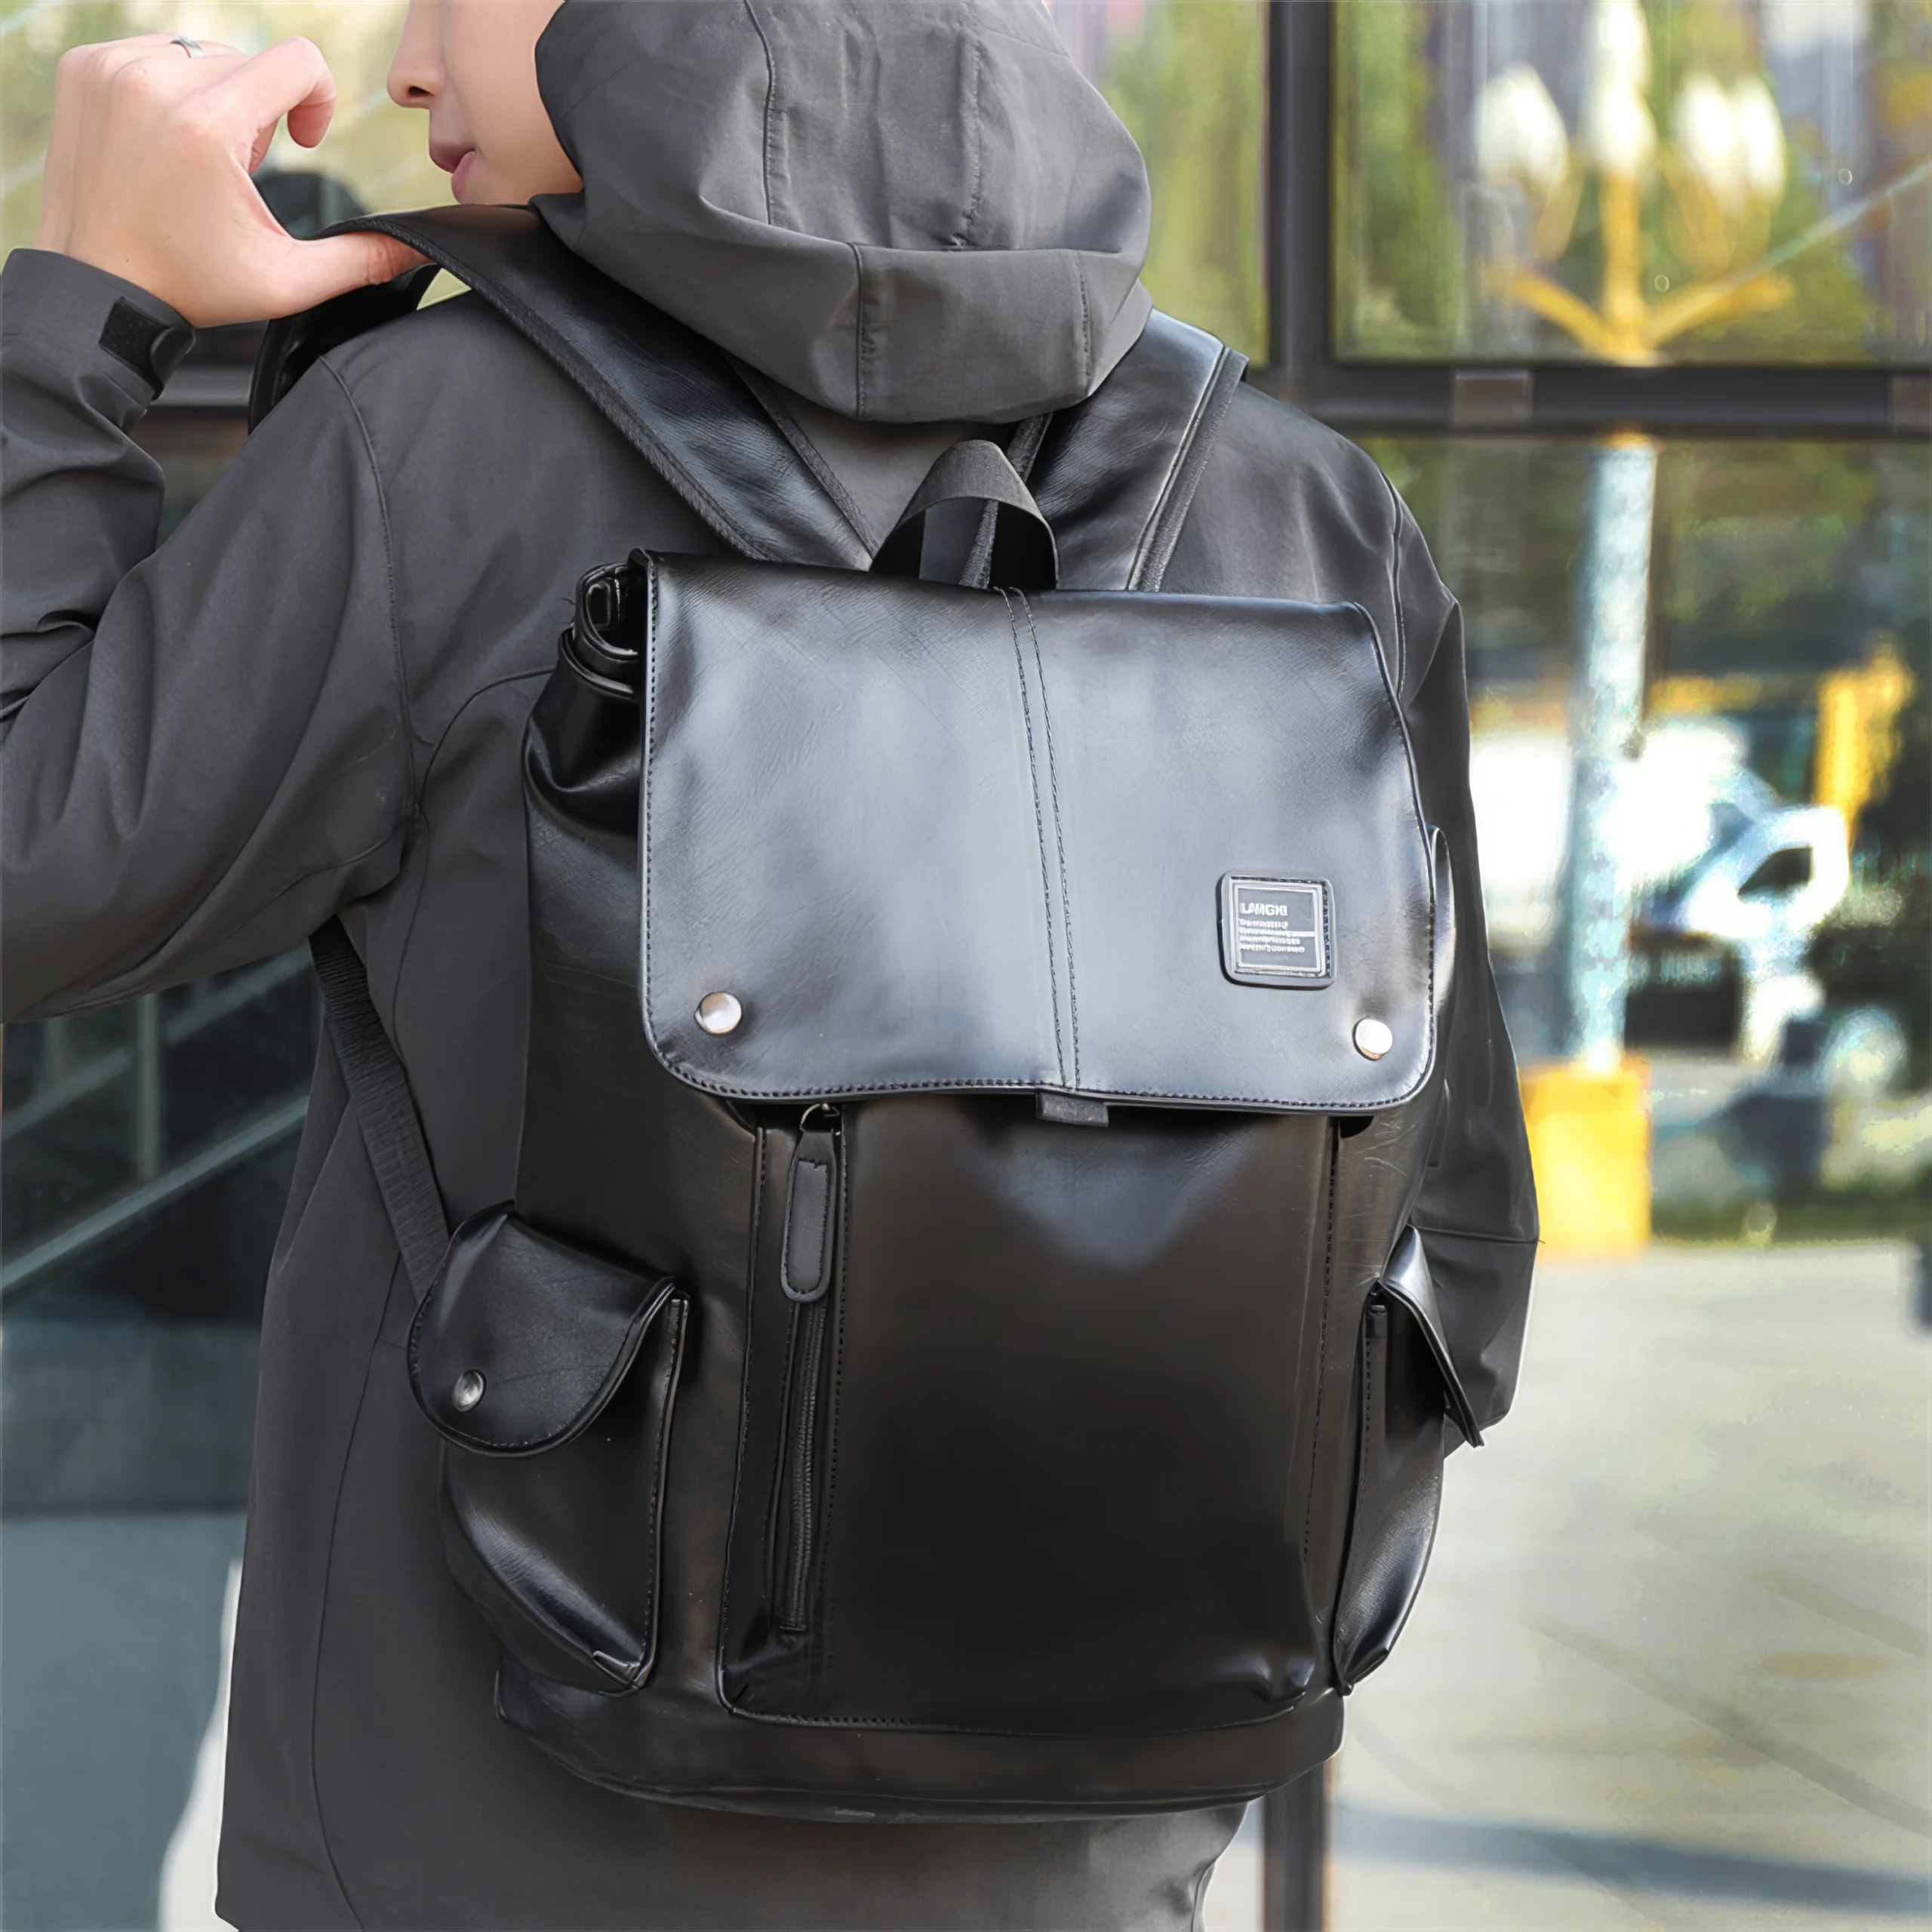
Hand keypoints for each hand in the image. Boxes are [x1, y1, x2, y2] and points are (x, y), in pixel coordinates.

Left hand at [35, 33, 426, 326]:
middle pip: (250, 60)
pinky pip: (152, 50)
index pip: (298, 59)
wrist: (94, 288)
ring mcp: (111, 68)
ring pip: (202, 52)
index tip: (301, 140)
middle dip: (259, 111)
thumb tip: (420, 248)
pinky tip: (162, 140)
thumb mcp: (288, 280)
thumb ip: (361, 258)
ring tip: (197, 158)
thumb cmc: (188, 285)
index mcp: (208, 126)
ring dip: (215, 96)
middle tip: (236, 172)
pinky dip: (169, 88)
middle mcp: (155, 82)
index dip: (317, 99)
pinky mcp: (83, 66)